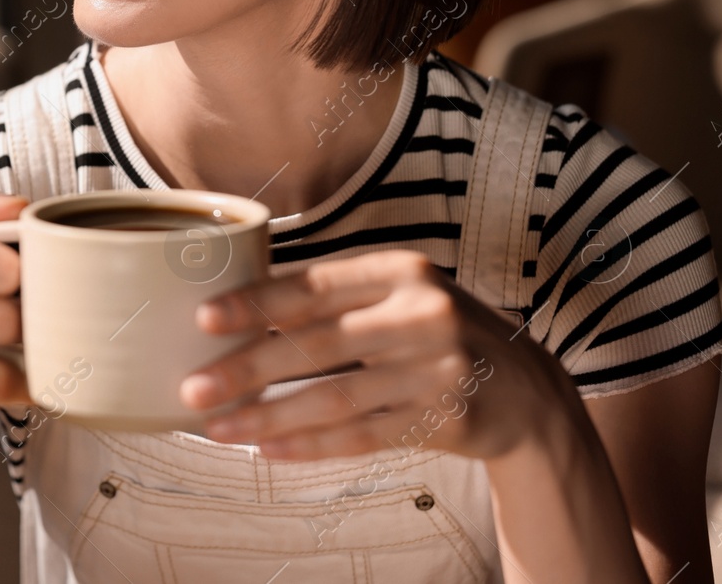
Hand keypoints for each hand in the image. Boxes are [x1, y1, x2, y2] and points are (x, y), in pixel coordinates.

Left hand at [179, 250, 577, 459]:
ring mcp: (438, 368)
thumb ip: (335, 296)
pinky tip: (271, 451)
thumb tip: (239, 306)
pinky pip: (364, 436)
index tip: (203, 319)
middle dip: (247, 369)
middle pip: (317, 344)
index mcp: (399, 270)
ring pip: (336, 397)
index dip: (256, 303)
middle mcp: (422, 313)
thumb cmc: (435, 331)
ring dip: (270, 417)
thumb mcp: (398, 294)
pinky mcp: (446, 418)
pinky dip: (313, 445)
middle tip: (195, 389)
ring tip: (220, 429)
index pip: (314, 285)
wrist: (526, 386)